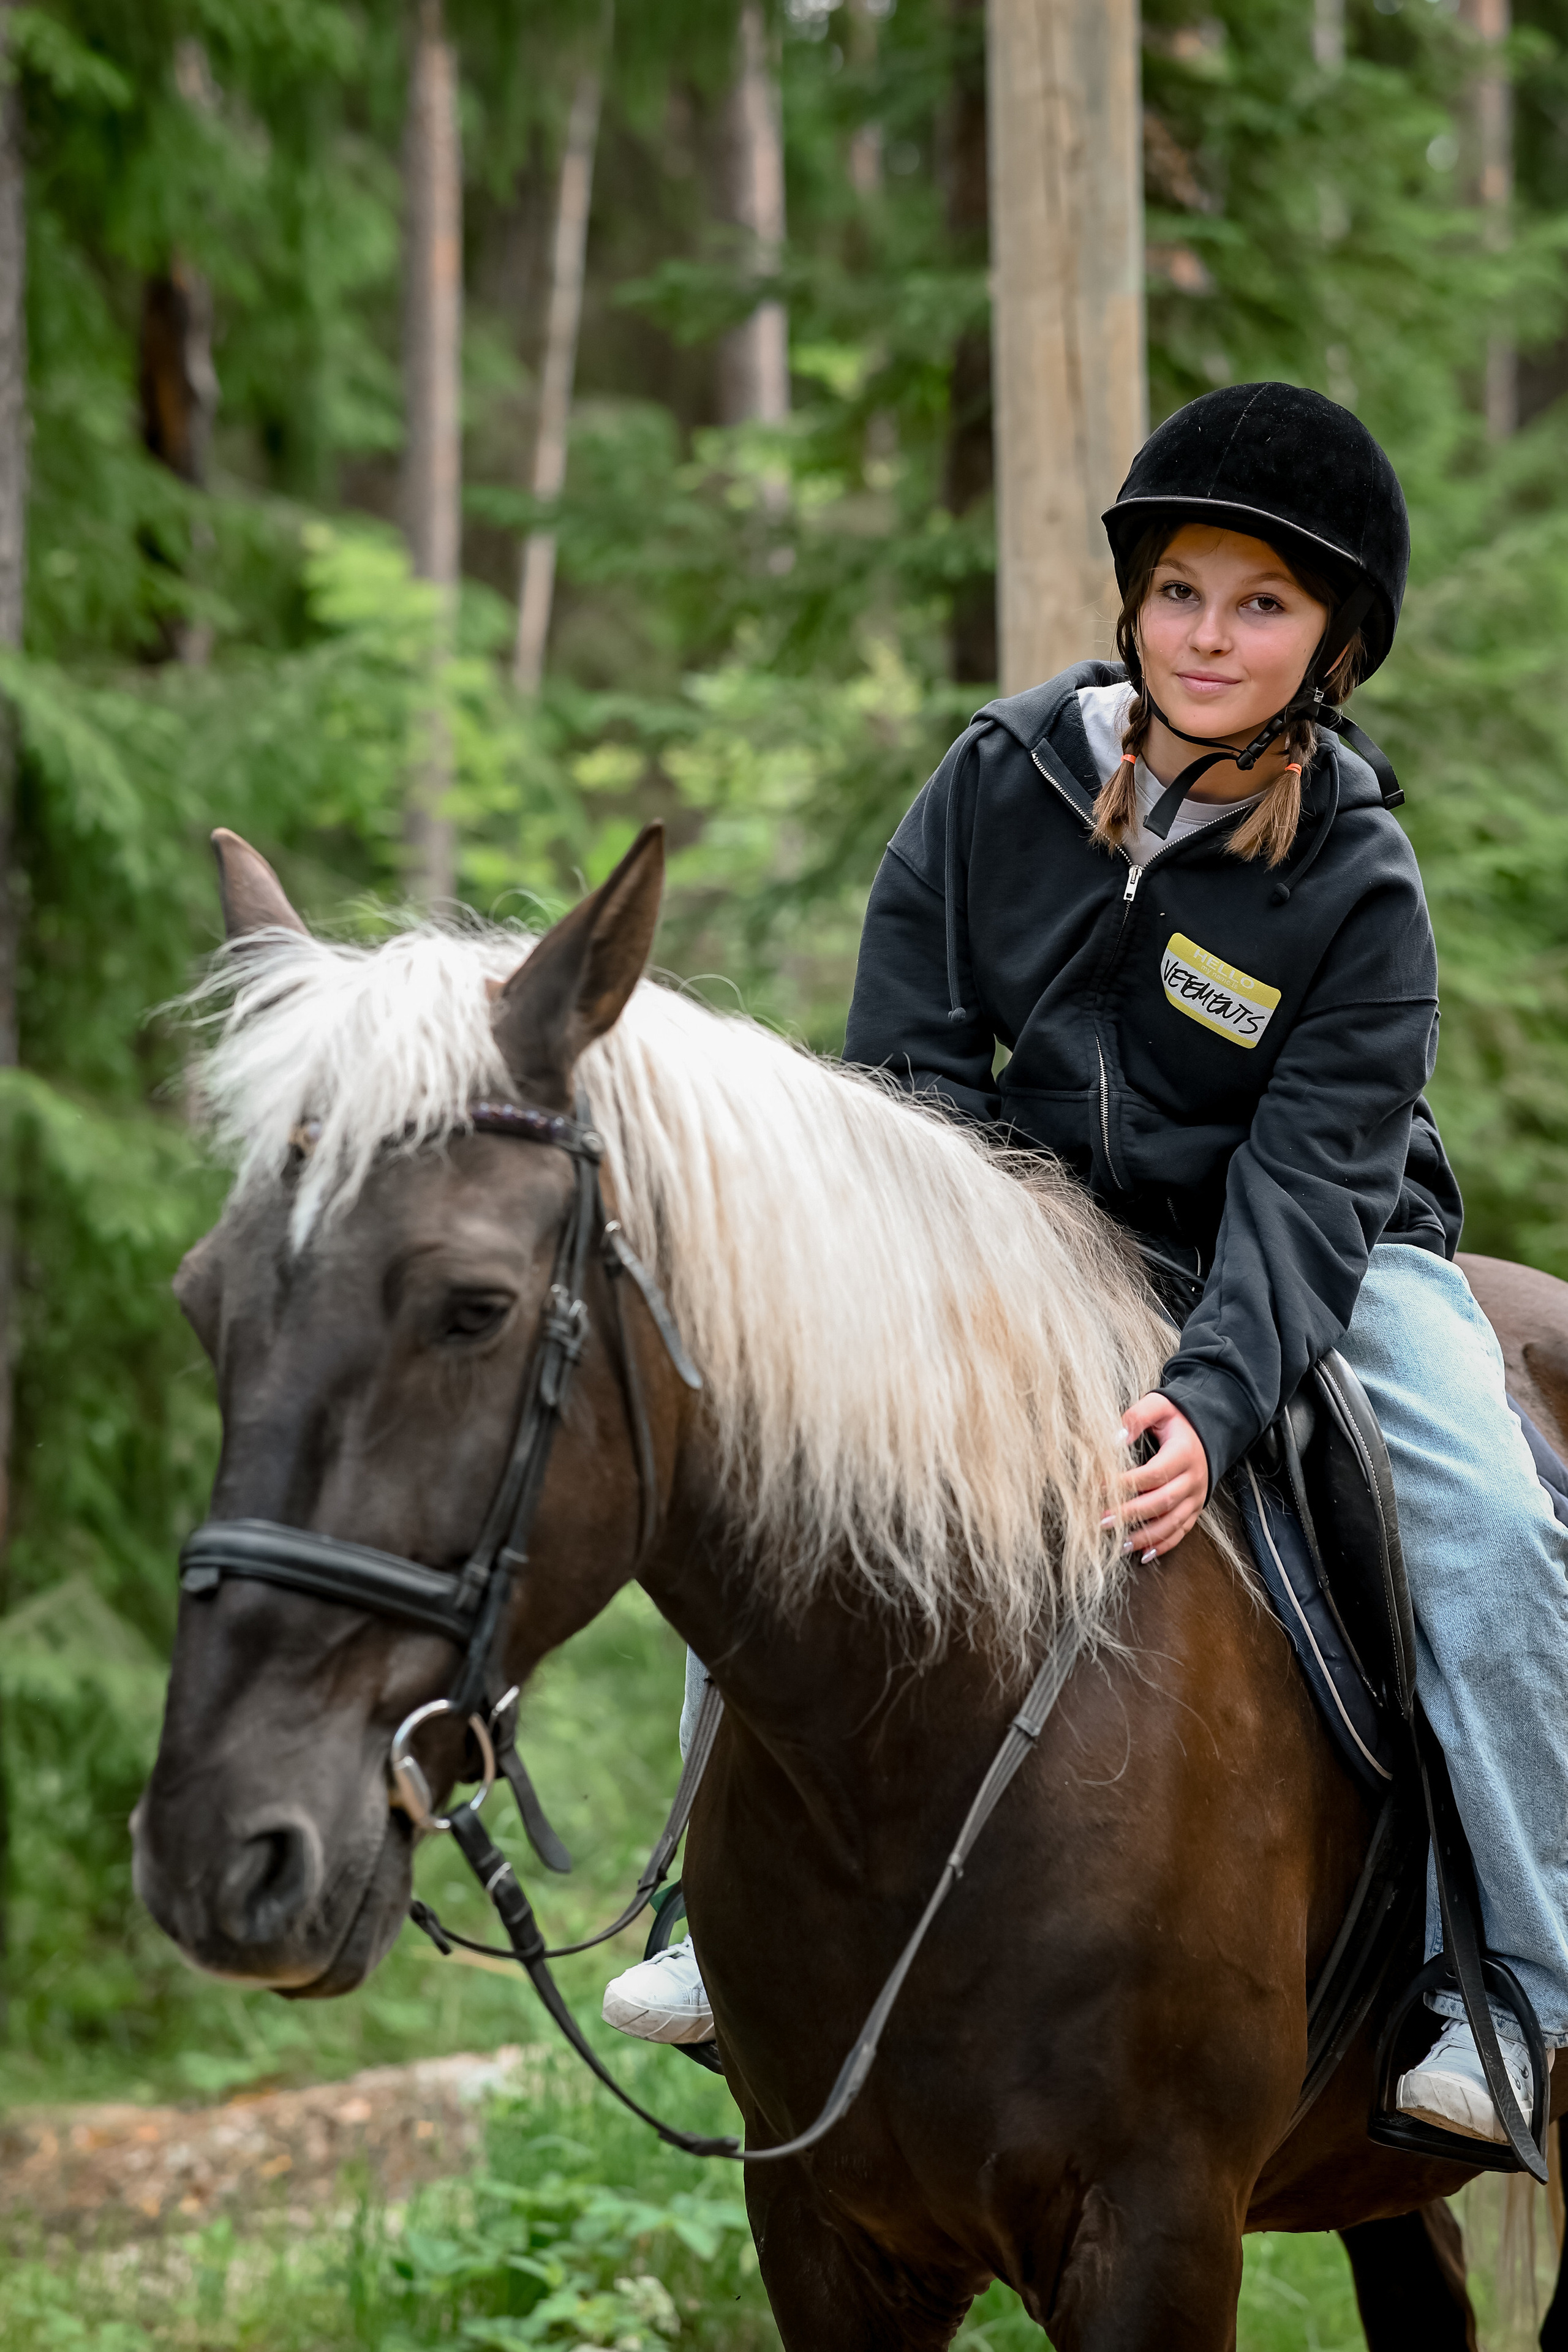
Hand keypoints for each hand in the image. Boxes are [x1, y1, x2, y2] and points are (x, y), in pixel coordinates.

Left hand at [1103, 1395, 1209, 1560]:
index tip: (1100, 1487)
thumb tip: (1113, 1438)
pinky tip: (1144, 1554)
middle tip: (1102, 1520)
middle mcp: (1194, 1478)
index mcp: (1184, 1453)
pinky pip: (1182, 1531)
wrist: (1210, 1428)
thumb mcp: (1160, 1406)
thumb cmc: (1178, 1418)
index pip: (1154, 1473)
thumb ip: (1136, 1417)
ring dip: (1146, 1536)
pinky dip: (1164, 1545)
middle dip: (1131, 1513)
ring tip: (1119, 1544)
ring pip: (1173, 1522)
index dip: (1126, 1483)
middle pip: (1162, 1502)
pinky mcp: (1196, 1508)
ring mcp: (1197, 1497)